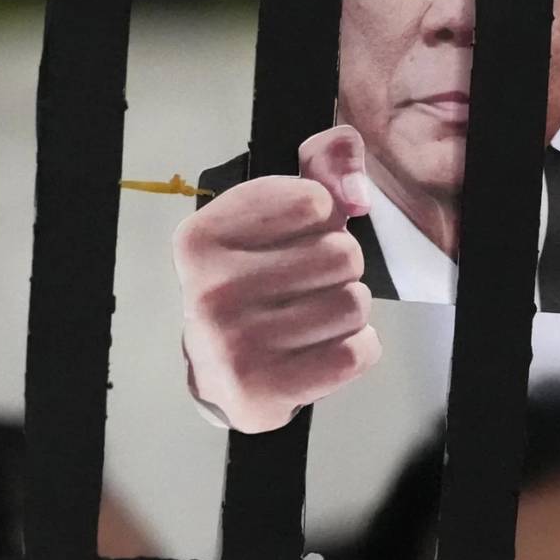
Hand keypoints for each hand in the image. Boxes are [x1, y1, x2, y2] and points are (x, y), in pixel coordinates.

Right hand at [172, 126, 381, 432]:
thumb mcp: (272, 213)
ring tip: (312, 317)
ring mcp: (233, 347)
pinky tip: (321, 348)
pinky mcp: (263, 392)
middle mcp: (210, 292)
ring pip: (354, 304)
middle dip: (340, 269)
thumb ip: (321, 167)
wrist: (216, 370)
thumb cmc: (248, 286)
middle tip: (308, 285)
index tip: (295, 239)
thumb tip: (355, 188)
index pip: (314, 202)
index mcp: (201, 238)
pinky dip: (355, 348)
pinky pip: (357, 353)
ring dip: (347, 310)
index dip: (323, 220)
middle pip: (342, 255)